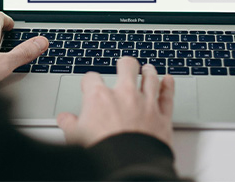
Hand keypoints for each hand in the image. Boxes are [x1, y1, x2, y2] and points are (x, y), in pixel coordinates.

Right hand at [57, 57, 174, 147]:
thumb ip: (70, 125)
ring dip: (149, 71)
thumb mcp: (76, 139)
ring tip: (147, 68)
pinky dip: (168, 86)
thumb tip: (65, 119)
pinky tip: (169, 80)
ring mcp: (146, 104)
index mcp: (100, 97)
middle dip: (125, 64)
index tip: (90, 85)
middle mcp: (124, 94)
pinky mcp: (162, 117)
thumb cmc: (102, 153)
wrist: (127, 170)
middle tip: (124, 65)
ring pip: (150, 78)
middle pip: (127, 66)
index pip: (92, 78)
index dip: (89, 81)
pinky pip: (167, 96)